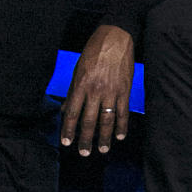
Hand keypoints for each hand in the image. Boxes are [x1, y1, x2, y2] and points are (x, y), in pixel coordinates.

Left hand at [60, 25, 133, 155]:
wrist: (116, 38)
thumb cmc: (94, 52)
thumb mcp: (78, 69)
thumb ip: (73, 91)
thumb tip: (65, 110)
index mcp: (80, 85)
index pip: (72, 113)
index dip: (68, 130)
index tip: (66, 142)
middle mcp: (95, 91)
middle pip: (89, 121)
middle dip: (85, 139)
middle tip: (84, 153)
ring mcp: (111, 92)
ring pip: (107, 120)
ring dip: (104, 137)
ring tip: (102, 149)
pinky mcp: (125, 90)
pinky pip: (123, 112)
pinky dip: (122, 126)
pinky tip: (120, 136)